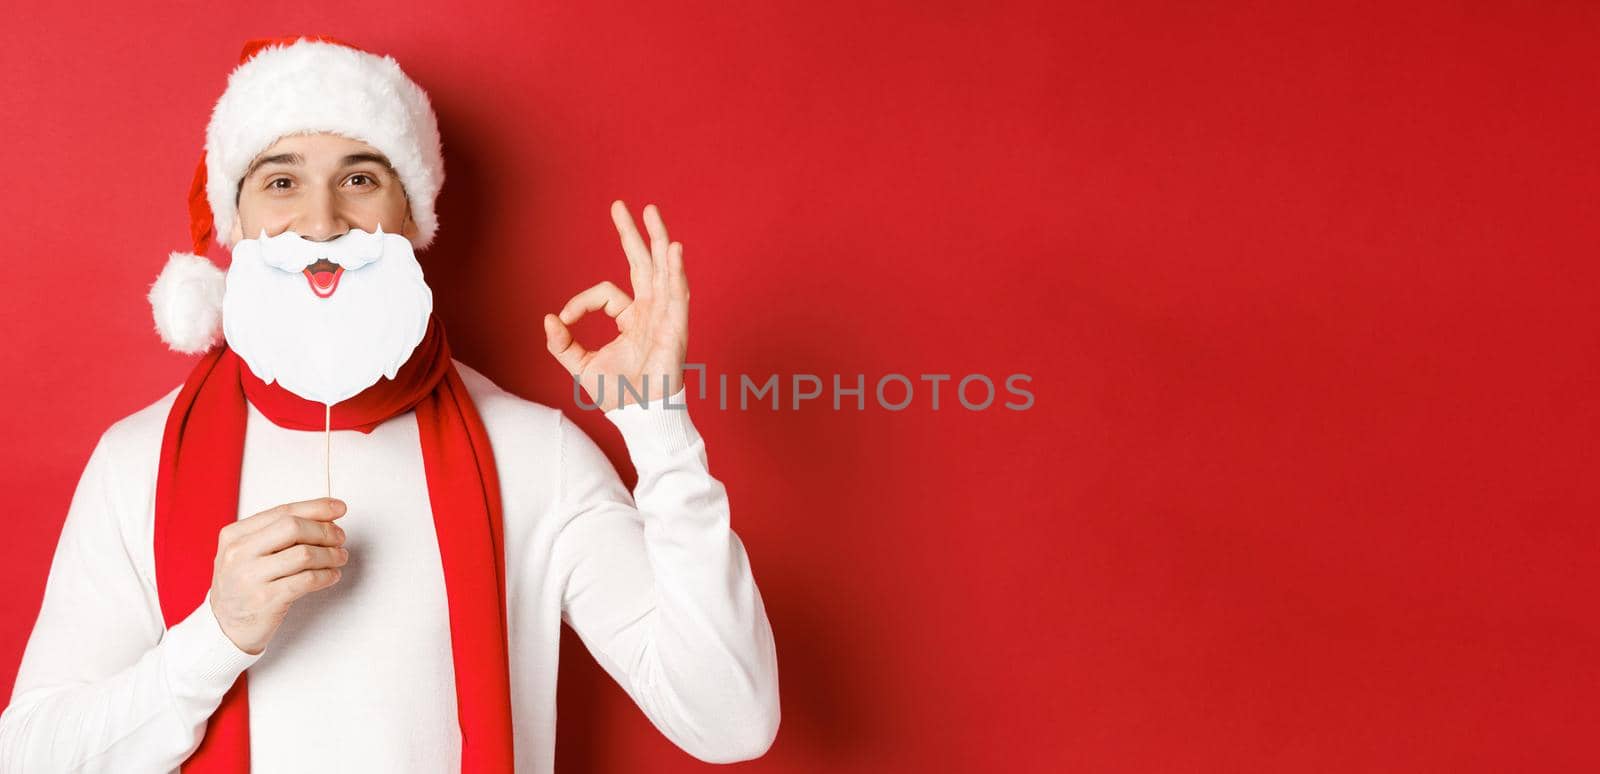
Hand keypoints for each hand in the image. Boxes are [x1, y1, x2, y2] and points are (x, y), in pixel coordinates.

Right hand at [209, 497, 349, 654]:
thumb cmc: (245, 584)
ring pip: (304, 554)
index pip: (283, 511)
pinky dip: (326, 575)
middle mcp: (239, 553)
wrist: (225, 627)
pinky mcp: (266, 600)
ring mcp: (250, 577)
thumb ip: (278, 533)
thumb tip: (326, 516)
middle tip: (340, 538)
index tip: (339, 508)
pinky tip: (332, 575)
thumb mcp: (249, 552)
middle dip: (324, 530)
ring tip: (340, 557)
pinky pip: (307, 580)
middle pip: (293, 527)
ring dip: (330, 554)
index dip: (316, 508)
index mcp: (235, 535)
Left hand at [544, 200, 689, 410]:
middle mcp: (650, 311)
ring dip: (657, 239)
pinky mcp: (676, 327)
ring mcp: (665, 316)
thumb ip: (562, 344)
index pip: (606, 293)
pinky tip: (672, 248)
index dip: (580, 302)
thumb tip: (548, 319)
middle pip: (643, 264)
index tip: (564, 319)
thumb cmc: (618, 395)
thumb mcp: (580, 366)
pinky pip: (677, 293)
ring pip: (662, 269)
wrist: (640, 415)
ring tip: (651, 212)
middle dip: (632, 234)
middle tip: (623, 205)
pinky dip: (676, 270)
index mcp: (631, 319)